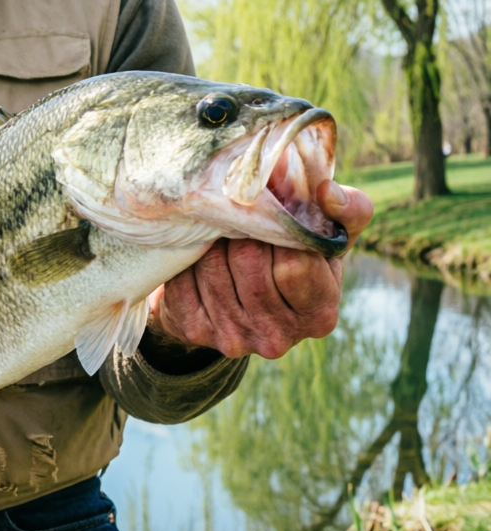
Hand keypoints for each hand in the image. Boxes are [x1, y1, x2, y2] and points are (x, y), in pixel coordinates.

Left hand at [148, 181, 374, 358]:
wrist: (240, 292)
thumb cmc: (295, 254)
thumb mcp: (330, 234)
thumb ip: (347, 210)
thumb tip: (327, 192)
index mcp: (320, 314)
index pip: (294, 265)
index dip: (280, 230)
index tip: (273, 213)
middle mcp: (280, 337)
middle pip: (248, 263)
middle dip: (242, 230)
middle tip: (239, 216)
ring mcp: (236, 339)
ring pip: (213, 268)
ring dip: (213, 241)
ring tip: (221, 232)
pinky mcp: (196, 332)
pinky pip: (183, 281)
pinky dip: (189, 259)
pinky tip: (199, 254)